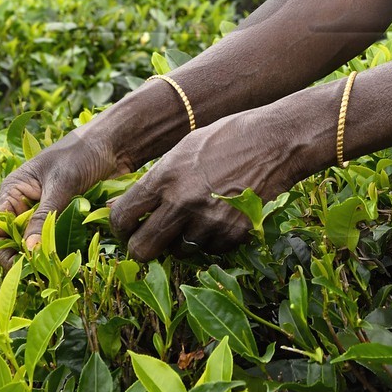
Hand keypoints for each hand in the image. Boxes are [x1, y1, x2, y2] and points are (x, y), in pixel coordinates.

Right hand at [0, 125, 118, 267]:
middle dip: (26, 257)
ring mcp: (45, 210)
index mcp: (14, 191)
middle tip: (43, 273)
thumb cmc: (81, 153)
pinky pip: (56, 238)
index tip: (22, 268)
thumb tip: (29, 251)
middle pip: (15, 240)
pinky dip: (61, 247)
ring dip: (45, 254)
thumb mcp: (61, 184)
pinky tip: (70, 257)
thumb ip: (44, 216)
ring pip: (37, 242)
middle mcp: (25, 203)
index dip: (4, 251)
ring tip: (56, 269)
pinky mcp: (64, 216)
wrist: (113, 143)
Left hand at [109, 109, 312, 260]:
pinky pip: (210, 250)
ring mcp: (208, 221)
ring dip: (182, 241)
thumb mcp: (182, 150)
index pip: (122, 218)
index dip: (119, 229)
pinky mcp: (232, 234)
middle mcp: (181, 203)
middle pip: (143, 248)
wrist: (275, 142)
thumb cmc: (226, 138)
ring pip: (178, 252)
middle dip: (141, 248)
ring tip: (197, 215)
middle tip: (149, 241)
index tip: (127, 230)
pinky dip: (211, 239)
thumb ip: (151, 181)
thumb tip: (116, 207)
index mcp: (164, 177)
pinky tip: (221, 215)